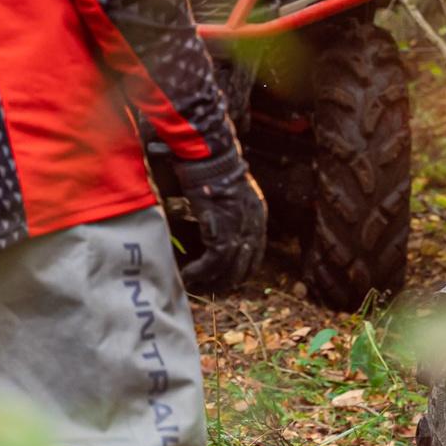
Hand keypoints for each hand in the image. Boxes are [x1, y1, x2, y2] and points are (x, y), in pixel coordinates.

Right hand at [172, 149, 266, 293]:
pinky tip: (189, 276)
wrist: (208, 156)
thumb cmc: (211, 168)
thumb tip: (213, 227)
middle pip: (246, 266)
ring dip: (212, 280)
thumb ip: (227, 211)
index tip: (230, 279)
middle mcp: (253, 223)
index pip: (256, 252)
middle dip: (229, 281)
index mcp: (257, 213)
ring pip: (230, 268)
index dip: (243, 269)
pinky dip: (200, 271)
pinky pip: (214, 262)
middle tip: (212, 288)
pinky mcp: (223, 230)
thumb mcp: (228, 192)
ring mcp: (240, 228)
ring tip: (197, 285)